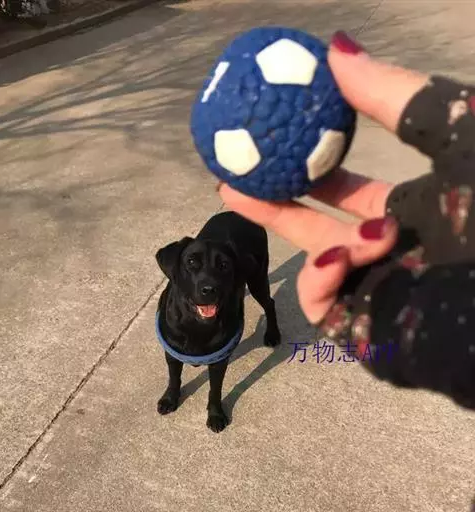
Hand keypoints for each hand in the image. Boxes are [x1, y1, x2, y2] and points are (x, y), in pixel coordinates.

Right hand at [218, 31, 429, 325]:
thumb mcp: (460, 133)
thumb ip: (398, 95)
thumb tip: (335, 47)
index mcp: (416, 208)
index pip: (351, 188)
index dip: (313, 165)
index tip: (277, 140)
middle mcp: (393, 251)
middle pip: (319, 225)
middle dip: (274, 200)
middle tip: (229, 174)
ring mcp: (379, 291)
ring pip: (313, 263)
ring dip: (291, 226)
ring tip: (244, 194)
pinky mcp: (369, 331)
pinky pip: (322, 303)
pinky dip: (319, 277)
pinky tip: (341, 257)